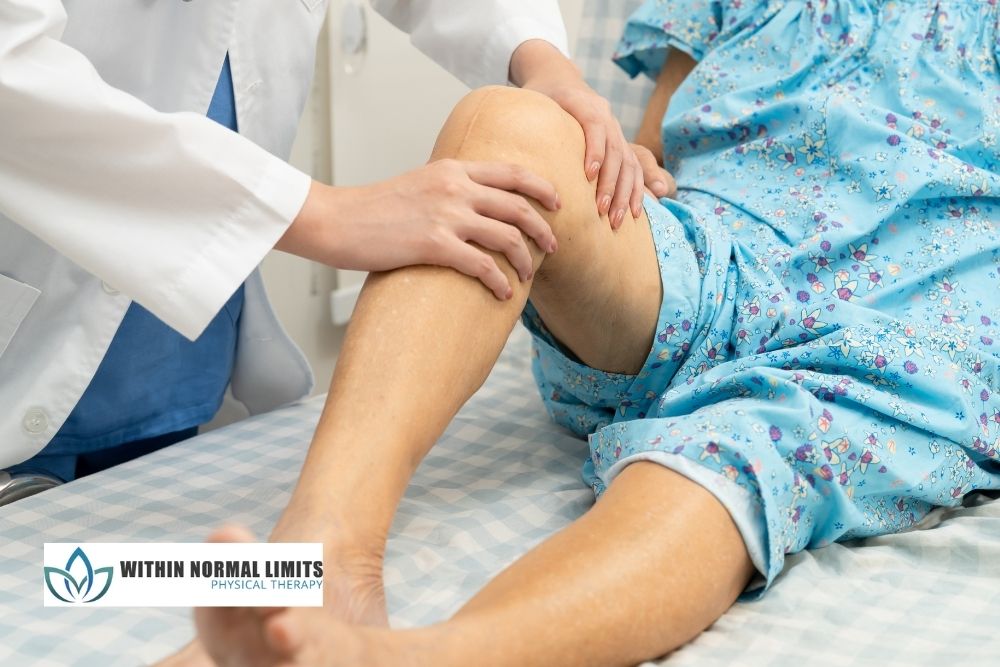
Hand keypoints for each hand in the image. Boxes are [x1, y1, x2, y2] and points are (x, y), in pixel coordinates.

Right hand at [277, 161, 559, 299]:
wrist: (336, 220)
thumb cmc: (373, 209)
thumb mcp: (418, 184)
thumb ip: (448, 189)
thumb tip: (473, 204)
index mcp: (453, 169)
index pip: (512, 173)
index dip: (542, 187)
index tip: (557, 203)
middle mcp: (455, 188)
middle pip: (518, 206)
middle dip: (543, 229)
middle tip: (553, 246)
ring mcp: (446, 215)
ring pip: (507, 236)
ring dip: (525, 259)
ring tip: (528, 275)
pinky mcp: (433, 244)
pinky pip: (482, 265)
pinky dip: (499, 282)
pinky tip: (503, 294)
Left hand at [510, 40, 674, 229]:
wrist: (559, 78)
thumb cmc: (539, 95)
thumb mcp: (530, 100)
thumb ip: (525, 120)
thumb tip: (509, 151)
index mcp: (584, 102)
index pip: (595, 125)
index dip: (595, 150)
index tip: (589, 175)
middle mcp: (606, 114)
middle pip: (616, 149)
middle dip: (611, 183)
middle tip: (600, 210)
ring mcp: (616, 129)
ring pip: (629, 163)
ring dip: (624, 193)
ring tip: (615, 220)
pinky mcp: (620, 143)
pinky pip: (635, 168)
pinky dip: (636, 191)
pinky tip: (634, 213)